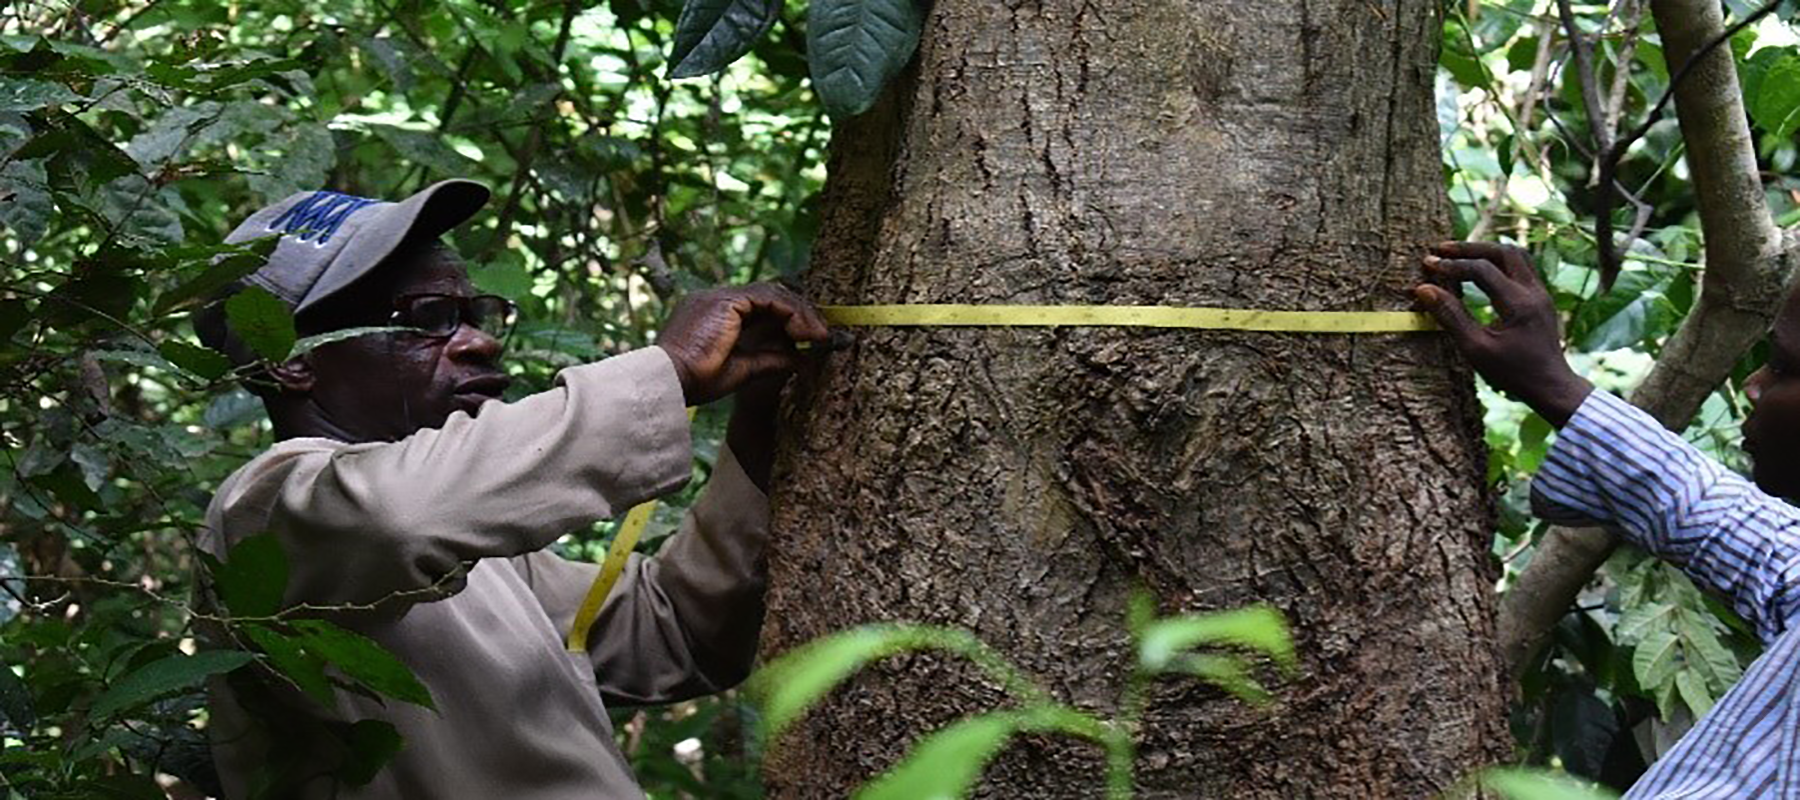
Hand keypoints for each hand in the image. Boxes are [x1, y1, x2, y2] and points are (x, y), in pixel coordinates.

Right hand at [655, 284, 829, 405]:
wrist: (673, 381)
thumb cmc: (697, 381)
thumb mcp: (744, 369)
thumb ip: (770, 359)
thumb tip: (801, 359)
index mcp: (715, 314)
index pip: (761, 305)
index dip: (789, 318)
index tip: (810, 337)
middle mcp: (716, 300)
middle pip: (769, 295)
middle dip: (800, 313)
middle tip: (822, 335)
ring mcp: (719, 297)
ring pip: (772, 293)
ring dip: (800, 313)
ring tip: (818, 336)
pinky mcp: (727, 301)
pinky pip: (768, 298)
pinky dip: (790, 313)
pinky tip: (803, 333)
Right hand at [1412, 241, 1593, 426]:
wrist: (1551, 385)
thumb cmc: (1512, 373)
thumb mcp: (1475, 349)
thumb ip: (1450, 316)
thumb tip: (1425, 289)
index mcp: (1518, 304)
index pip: (1482, 270)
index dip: (1452, 265)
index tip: (1428, 266)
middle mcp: (1534, 291)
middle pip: (1503, 252)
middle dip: (1470, 248)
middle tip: (1441, 249)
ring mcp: (1541, 292)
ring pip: (1516, 255)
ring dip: (1486, 251)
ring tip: (1459, 254)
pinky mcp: (1540, 297)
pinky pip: (1521, 267)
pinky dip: (1498, 261)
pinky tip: (1480, 269)